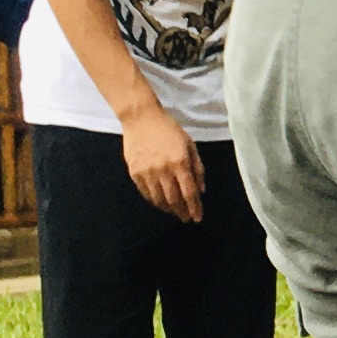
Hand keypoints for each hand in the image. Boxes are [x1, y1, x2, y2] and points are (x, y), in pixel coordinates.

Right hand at [120, 100, 204, 222]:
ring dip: (168, 209)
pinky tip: (160, 203)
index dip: (194, 208)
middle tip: (186, 218)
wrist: (141, 119)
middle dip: (182, 212)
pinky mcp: (134, 173)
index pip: (189, 192)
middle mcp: (163, 170)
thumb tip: (201, 190)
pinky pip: (146, 193)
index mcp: (180, 162)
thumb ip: (197, 168)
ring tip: (175, 212)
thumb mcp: (190, 145)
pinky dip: (154, 201)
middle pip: (174, 199)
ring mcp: (147, 173)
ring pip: (159, 199)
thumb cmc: (169, 130)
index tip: (197, 218)